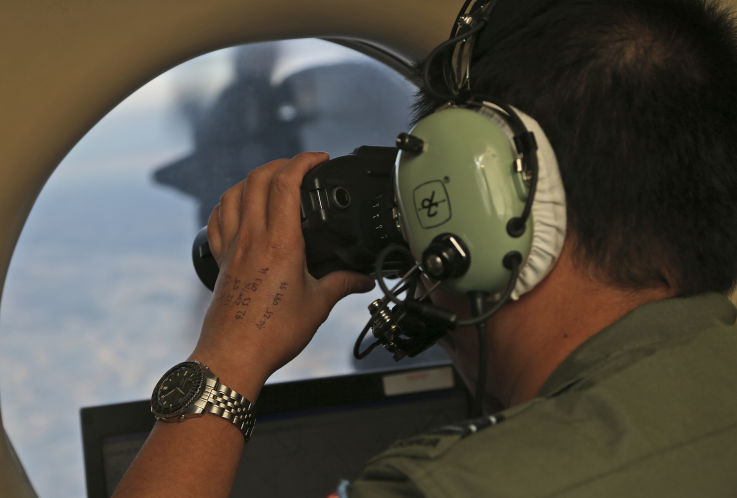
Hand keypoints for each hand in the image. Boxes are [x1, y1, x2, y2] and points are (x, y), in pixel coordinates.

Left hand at [191, 152, 374, 399]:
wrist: (234, 356)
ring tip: (272, 179)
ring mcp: (232, 247)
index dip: (304, 161)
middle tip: (301, 167)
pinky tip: (239, 206)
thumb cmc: (272, 333)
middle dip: (281, 163)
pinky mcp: (221, 259)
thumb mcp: (317, 306)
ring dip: (254, 178)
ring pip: (234, 193)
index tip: (320, 159)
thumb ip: (342, 285)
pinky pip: (217, 219)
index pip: (286, 184)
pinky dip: (229, 202)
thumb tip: (363, 279)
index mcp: (280, 243)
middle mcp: (252, 238)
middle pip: (257, 179)